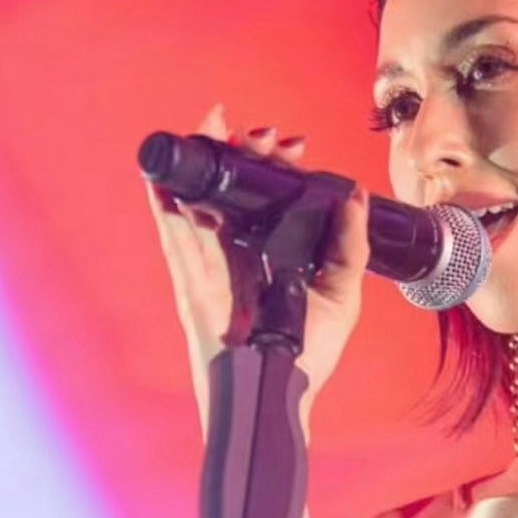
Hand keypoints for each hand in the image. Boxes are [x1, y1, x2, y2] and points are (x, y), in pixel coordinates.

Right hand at [143, 104, 371, 433]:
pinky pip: (173, 238)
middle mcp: (239, 254)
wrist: (277, 394)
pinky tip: (161, 175)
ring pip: (200, 202)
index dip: (275, 166)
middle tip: (256, 133)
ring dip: (202, 163)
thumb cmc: (307, 355)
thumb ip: (348, 246)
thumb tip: (356, 196)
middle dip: (239, 153)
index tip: (290, 145)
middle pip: (230, 191)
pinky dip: (164, 206)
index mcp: (272, 253)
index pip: (269, 197)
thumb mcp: (341, 294)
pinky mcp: (190, 282)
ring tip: (210, 123)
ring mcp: (212, 266)